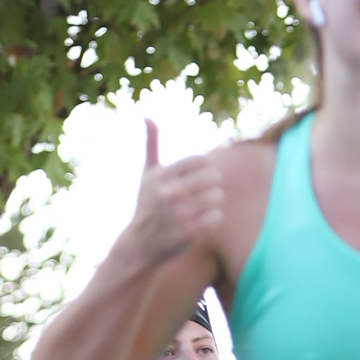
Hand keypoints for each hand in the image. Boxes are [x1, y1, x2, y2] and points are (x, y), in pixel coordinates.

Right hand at [127, 120, 225, 270]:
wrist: (141, 243)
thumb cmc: (148, 204)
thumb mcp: (147, 174)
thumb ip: (152, 144)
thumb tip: (147, 116)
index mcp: (162, 175)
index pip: (201, 160)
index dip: (204, 168)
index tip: (196, 176)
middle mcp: (169, 192)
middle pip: (214, 177)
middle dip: (212, 184)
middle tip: (202, 192)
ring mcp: (179, 213)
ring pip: (218, 196)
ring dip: (213, 201)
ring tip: (201, 206)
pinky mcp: (189, 232)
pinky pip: (218, 216)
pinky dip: (213, 218)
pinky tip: (201, 220)